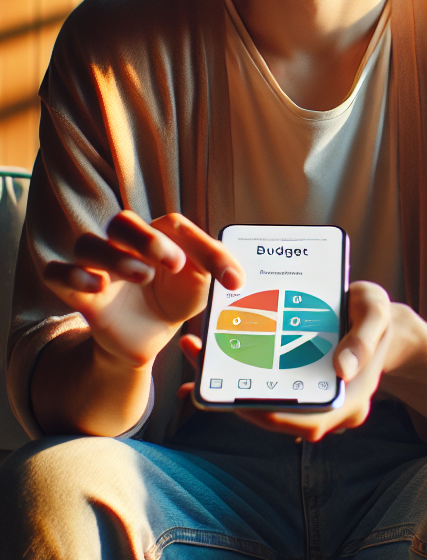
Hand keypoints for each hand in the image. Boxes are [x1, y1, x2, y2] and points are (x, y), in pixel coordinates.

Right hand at [43, 210, 244, 369]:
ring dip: (115, 258)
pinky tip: (98, 286)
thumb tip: (236, 279)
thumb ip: (217, 273)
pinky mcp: (77, 291)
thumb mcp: (202, 285)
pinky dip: (72, 275)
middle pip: (122, 223)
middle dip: (146, 238)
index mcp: (160, 237)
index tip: (228, 278)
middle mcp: (126, 245)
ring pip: (88, 244)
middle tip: (173, 262)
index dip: (202, 247)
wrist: (150, 336)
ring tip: (142, 276)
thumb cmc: (176, 299)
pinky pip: (57, 272)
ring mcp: (98, 266)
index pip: (174, 226)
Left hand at [179, 281, 401, 441]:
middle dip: (236, 400)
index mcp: (350, 401)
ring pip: (265, 406)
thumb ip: (364, 339)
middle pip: (277, 417)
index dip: (270, 416)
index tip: (237, 398)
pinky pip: (263, 391)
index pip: (307, 422)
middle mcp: (327, 410)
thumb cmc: (375, 315)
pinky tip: (210, 359)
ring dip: (229, 389)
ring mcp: (309, 401)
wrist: (375, 321)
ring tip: (200, 356)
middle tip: (203, 373)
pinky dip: (237, 380)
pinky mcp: (295, 388)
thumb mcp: (376, 313)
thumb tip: (343, 370)